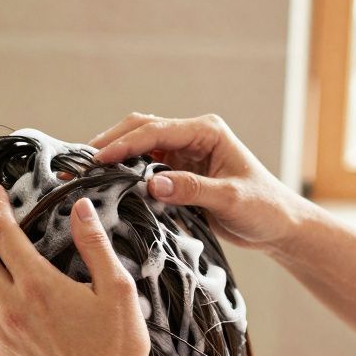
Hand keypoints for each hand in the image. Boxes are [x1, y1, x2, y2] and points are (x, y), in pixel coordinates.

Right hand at [90, 113, 315, 253]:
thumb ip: (192, 189)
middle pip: (140, 130)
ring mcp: (183, 153)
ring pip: (138, 146)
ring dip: (112, 157)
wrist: (278, 226)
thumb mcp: (230, 199)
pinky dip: (123, 173)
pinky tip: (104, 184)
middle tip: (77, 163)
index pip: (156, 131)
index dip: (124, 144)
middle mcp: (192, 137)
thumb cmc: (264, 208)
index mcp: (206, 132)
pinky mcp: (178, 172)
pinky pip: (143, 167)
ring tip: (83, 172)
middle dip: (109, 144)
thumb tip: (152, 183)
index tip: (97, 160)